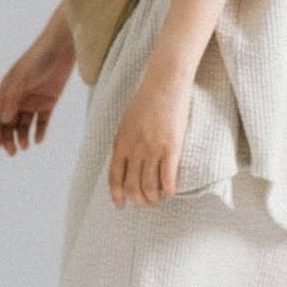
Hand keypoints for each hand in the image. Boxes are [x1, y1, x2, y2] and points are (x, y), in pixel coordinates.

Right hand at [0, 20, 75, 155]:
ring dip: (23, 137)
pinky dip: (39, 131)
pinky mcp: (49, 101)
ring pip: (24, 124)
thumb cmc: (38, 59)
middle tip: (13, 153)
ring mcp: (33, 100)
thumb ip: (12, 99)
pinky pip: (42, 121)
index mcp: (6, 91)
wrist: (62, 47)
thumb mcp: (22, 79)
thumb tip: (4, 121)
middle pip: (9, 124)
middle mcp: (17, 98)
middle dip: (8, 139)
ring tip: (26, 147)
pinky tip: (38, 140)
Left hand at [109, 67, 192, 206]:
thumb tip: (127, 161)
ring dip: (154, 197)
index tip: (121, 204)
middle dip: (138, 200)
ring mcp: (153, 149)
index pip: (114, 177)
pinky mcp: (171, 147)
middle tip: (145, 203)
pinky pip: (168, 178)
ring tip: (158, 199)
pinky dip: (169, 190)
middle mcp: (134, 149)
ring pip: (150, 186)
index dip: (117, 194)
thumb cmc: (147, 99)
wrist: (165, 82)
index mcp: (121, 142)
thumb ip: (125, 142)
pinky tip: (171, 192)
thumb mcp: (127, 121)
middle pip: (132, 186)